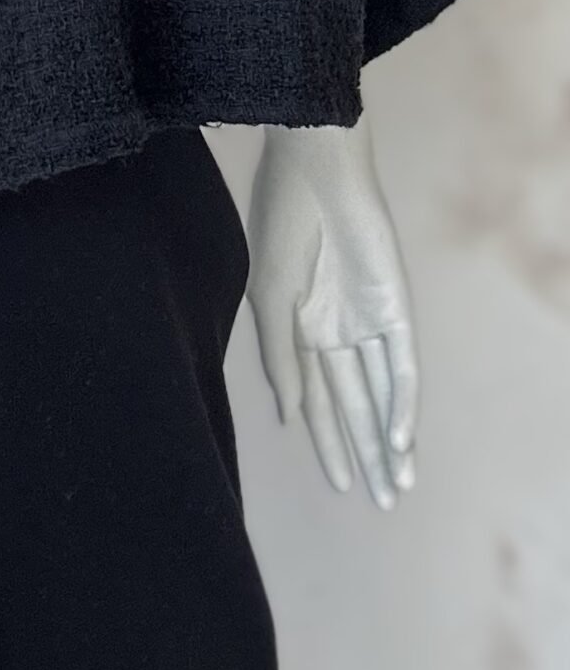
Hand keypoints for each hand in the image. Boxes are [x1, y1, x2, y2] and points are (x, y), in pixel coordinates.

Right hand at [246, 120, 417, 510]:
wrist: (314, 167)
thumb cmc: (282, 221)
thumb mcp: (269, 296)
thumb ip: (281, 359)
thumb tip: (290, 418)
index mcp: (302, 325)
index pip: (320, 398)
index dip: (329, 441)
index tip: (343, 486)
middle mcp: (339, 328)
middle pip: (356, 404)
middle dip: (366, 453)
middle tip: (381, 501)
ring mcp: (369, 319)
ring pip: (384, 394)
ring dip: (390, 440)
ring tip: (398, 486)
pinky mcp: (394, 306)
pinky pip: (401, 366)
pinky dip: (401, 404)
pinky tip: (399, 440)